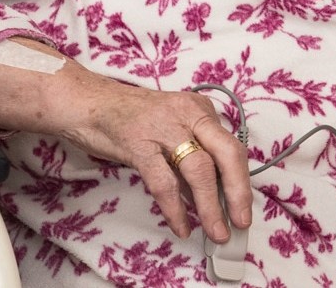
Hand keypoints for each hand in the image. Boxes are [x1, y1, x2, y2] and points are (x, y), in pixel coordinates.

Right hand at [57, 68, 251, 244]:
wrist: (92, 103)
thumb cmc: (133, 120)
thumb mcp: (171, 130)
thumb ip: (190, 159)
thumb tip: (211, 198)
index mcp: (200, 110)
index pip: (231, 145)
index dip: (241, 179)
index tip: (243, 206)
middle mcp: (188, 115)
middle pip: (226, 152)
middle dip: (238, 190)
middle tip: (241, 220)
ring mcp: (164, 129)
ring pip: (199, 169)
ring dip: (210, 206)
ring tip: (216, 231)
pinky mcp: (139, 145)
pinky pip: (164, 182)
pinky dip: (176, 209)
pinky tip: (182, 226)